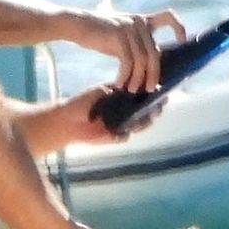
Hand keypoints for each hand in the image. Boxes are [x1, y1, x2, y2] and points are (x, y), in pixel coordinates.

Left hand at [48, 81, 165, 148]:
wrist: (68, 121)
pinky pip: (125, 136)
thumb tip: (134, 94)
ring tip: (143, 120)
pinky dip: (124, 134)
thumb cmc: (83, 102)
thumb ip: (117, 93)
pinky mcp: (116, 136)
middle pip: (146, 111)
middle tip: (156, 108)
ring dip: (143, 123)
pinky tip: (123, 131)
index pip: (143, 95)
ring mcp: (123, 124)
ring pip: (140, 125)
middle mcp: (127, 111)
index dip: (153, 94)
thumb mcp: (100, 92)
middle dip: (154, 110)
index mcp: (124, 97)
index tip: (160, 92)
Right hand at [68, 4, 186, 92]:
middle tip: (149, 89)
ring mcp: (129, 27)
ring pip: (142, 60)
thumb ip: (138, 46)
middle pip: (155, 53)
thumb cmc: (100, 35)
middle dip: (154, 74)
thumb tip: (152, 71)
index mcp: (143, 21)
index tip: (182, 41)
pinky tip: (118, 84)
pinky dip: (125, 76)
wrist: (77, 24)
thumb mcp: (123, 37)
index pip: (168, 17)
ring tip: (131, 90)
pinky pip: (127, 61)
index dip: (178, 28)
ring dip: (137, 79)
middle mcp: (139, 22)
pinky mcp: (118, 34)